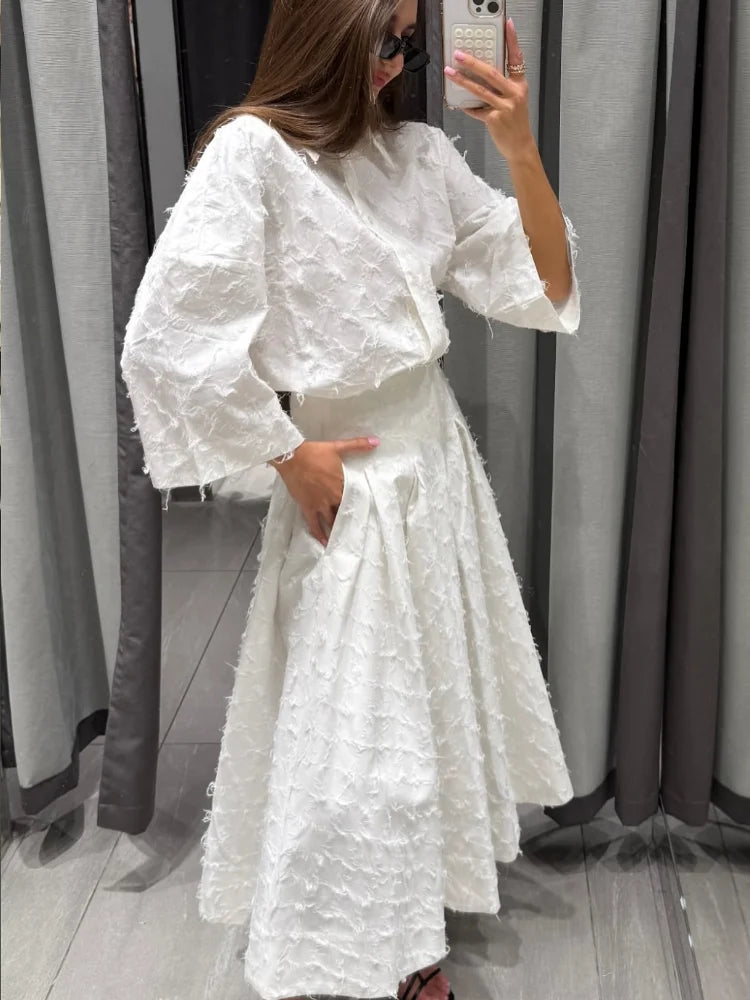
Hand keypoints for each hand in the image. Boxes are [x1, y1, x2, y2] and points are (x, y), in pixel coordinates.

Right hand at [270, 437, 379, 545]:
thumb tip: (376, 441)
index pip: (355, 497)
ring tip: (346, 539)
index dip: (361, 504)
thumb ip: (357, 445)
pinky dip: (320, 535)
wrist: (292, 456)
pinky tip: (325, 543)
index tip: (368, 513)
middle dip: (351, 519)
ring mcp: (320, 504)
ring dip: (339, 529)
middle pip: (345, 511)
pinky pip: (315, 525)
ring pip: (332, 520)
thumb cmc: (314, 452)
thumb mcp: (337, 447)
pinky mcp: (308, 508)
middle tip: (359, 531)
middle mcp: (333, 496)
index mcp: (342, 483)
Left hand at [444, 17, 535, 163]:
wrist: (520, 145)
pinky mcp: (495, 119)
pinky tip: (458, 102)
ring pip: (479, 90)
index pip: (516, 58)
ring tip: (449, 72)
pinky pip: (476, 109)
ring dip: (462, 81)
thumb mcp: (515, 100)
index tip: (507, 24)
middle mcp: (514, 93)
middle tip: (458, 54)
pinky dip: (466, 106)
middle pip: (491, 72)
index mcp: (519, 85)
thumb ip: (502, 87)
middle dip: (472, 62)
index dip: (512, 40)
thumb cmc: (516, 122)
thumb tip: (480, 76)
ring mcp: (504, 106)